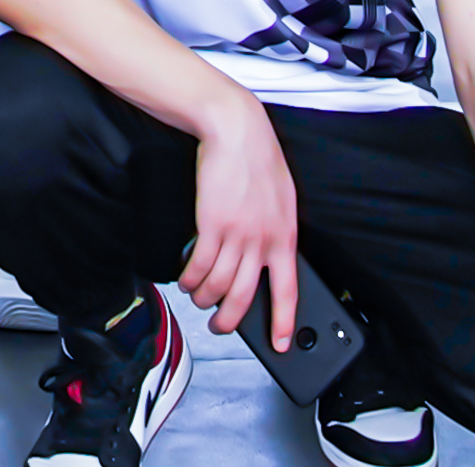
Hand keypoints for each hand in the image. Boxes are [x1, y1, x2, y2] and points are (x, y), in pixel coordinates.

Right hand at [179, 96, 297, 343]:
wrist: (237, 131)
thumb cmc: (259, 161)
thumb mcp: (284, 200)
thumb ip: (278, 231)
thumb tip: (270, 258)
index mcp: (286, 236)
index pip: (288, 290)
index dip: (284, 321)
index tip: (282, 343)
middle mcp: (263, 241)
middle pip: (246, 296)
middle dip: (231, 319)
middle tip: (220, 327)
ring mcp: (237, 234)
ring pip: (220, 284)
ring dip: (205, 298)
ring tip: (199, 299)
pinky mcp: (211, 224)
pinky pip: (199, 265)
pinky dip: (190, 278)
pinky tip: (186, 280)